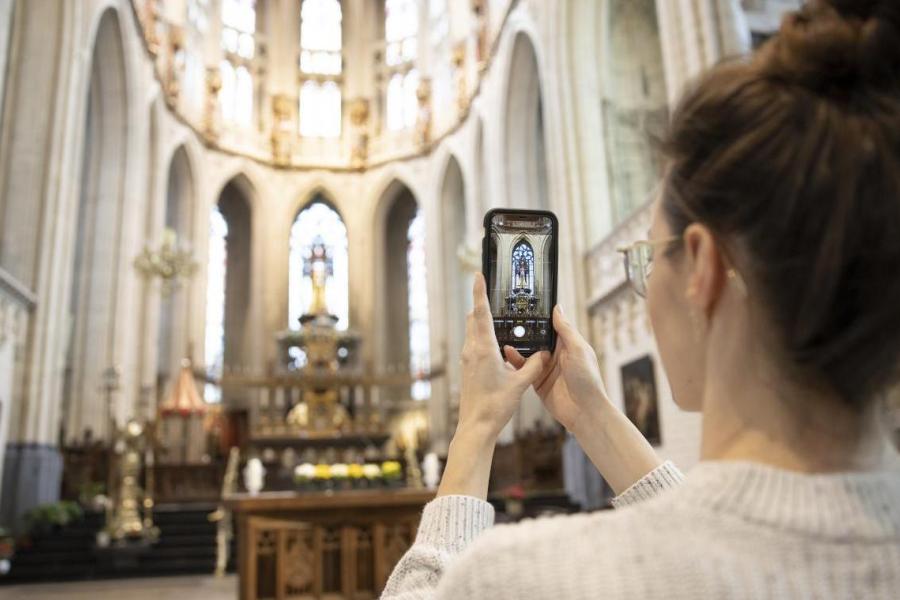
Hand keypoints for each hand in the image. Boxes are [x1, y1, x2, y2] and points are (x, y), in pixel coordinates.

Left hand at [437, 273, 547, 499]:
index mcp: (484, 349)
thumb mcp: (520, 384)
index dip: (479, 291)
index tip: (477, 274)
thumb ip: (534, 365)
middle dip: (482, 305)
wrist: (476, 426)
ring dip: (483, 323)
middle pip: (474, 319)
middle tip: (493, 294)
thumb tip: (546, 353)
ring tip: (499, 319)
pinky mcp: (467, 369)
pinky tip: (497, 347)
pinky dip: (483, 339)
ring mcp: (467, 360)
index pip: (481, 312)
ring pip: (472, 332)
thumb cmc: (495, 406)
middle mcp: (471, 350)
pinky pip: (474, 346)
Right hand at [506, 305, 661, 493]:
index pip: (551, 326)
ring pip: (527, 352)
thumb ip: (565, 329)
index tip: (526, 305)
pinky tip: (506, 352)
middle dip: (524, 330)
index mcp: (568, 344)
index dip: (540, 317)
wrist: (584, 411)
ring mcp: (545, 368)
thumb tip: (557, 308)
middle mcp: (555, 354)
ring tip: (503, 333)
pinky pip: (523, 368)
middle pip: (536, 338)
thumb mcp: (577, 349)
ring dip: (517, 344)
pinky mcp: (537, 381)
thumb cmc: (587, 379)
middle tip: (507, 317)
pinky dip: (515, 361)